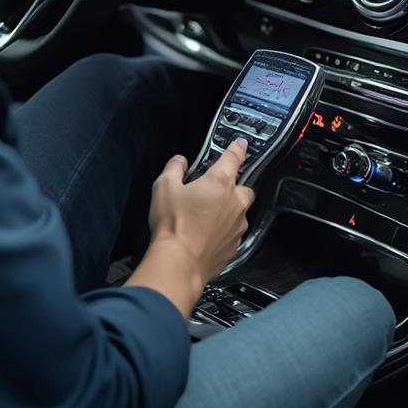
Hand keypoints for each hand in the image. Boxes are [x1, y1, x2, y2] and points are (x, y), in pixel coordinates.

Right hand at [125, 139, 255, 316]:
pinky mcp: (235, 245)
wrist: (179, 263)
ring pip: (240, 211)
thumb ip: (174, 168)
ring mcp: (238, 225)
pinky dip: (224, 231)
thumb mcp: (164, 187)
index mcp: (220, 182)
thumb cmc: (173, 223)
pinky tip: (207, 235)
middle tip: (214, 191)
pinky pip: (233, 232)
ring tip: (206, 217)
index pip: (233, 158)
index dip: (237, 148)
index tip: (241, 144)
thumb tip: (180, 161)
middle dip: (234, 187)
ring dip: (228, 210)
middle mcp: (235, 202)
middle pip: (243, 187)